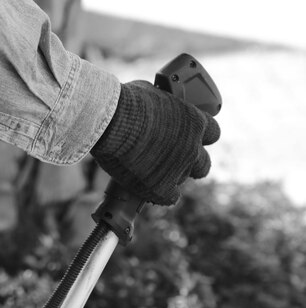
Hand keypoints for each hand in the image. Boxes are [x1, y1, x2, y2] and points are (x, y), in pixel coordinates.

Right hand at [90, 81, 219, 204]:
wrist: (111, 123)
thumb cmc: (126, 102)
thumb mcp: (151, 93)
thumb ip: (160, 106)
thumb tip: (152, 106)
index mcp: (195, 122)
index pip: (212, 134)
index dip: (198, 137)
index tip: (187, 137)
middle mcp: (192, 148)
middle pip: (203, 164)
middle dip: (189, 163)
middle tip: (170, 159)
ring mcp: (178, 170)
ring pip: (182, 180)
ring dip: (169, 177)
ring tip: (149, 171)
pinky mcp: (161, 188)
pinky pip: (168, 198)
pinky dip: (157, 194)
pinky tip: (145, 187)